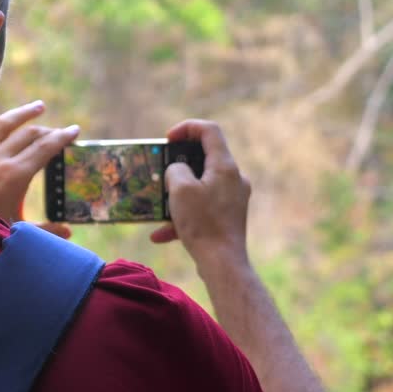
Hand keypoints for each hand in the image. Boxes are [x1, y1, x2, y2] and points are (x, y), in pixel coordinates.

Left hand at [0, 100, 78, 235]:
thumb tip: (68, 233)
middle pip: (30, 134)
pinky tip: (12, 122)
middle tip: (65, 131)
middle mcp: (1, 159)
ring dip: (25, 113)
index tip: (75, 131)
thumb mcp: (18, 231)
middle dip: (50, 130)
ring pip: (7, 124)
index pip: (44, 148)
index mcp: (16, 175)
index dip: (62, 138)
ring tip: (39, 106)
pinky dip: (6, 123)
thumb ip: (45, 230)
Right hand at [150, 120, 250, 264]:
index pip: (210, 130)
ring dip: (178, 194)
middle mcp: (234, 179)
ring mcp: (233, 199)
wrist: (222, 264)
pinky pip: (202, 209)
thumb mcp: (180, 190)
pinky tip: (161, 234)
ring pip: (201, 186)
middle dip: (178, 163)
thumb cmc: (203, 224)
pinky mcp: (228, 217)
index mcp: (225, 166)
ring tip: (159, 205)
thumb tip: (177, 170)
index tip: (168, 139)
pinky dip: (183, 216)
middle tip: (162, 170)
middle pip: (205, 158)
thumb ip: (175, 169)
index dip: (187, 128)